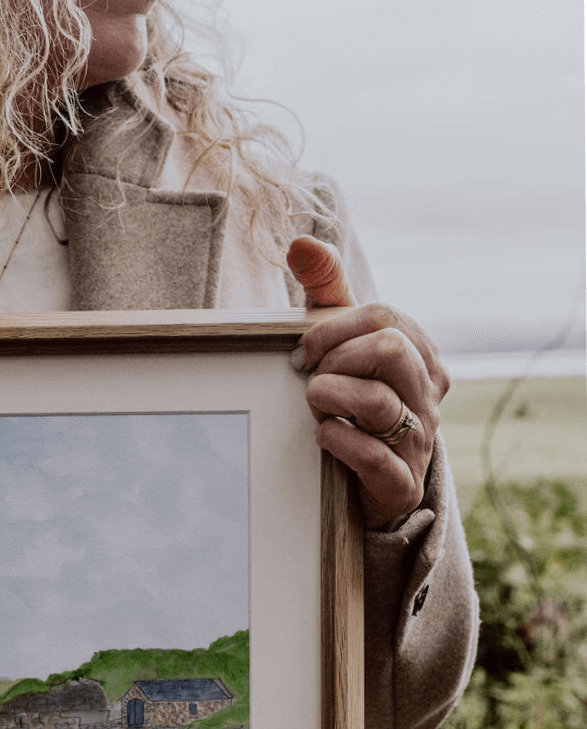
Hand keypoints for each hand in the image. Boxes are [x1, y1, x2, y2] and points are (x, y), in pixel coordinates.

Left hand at [286, 235, 448, 527]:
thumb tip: (300, 242)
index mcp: (420, 355)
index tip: (303, 351)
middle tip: (310, 376)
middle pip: (389, 350)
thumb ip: (325, 290)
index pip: (382, 318)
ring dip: (330, 397)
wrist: (362, 481)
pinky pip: (373, 456)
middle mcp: (428, 396)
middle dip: (337, 358)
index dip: (332, 328)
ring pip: (379, 402)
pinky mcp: (401, 485)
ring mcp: (419, 442)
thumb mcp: (340, 341)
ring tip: (314, 404)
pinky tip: (322, 435)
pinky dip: (337, 440)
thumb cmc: (350, 399)